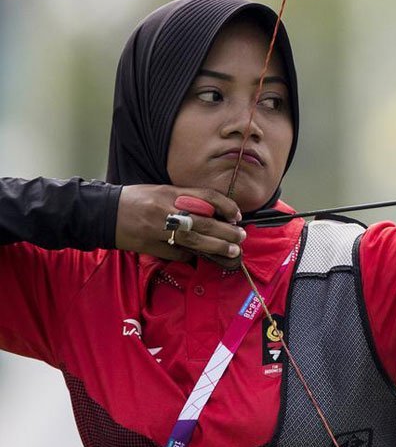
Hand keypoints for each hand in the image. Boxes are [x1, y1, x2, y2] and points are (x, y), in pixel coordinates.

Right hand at [115, 185, 244, 266]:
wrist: (103, 213)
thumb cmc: (136, 200)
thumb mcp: (162, 191)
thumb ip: (187, 200)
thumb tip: (215, 214)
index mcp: (170, 192)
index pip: (207, 197)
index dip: (226, 206)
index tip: (237, 215)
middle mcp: (166, 209)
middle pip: (204, 222)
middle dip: (226, 232)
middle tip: (241, 237)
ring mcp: (157, 229)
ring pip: (194, 240)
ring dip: (216, 247)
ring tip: (232, 250)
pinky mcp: (150, 245)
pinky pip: (177, 252)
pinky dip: (190, 254)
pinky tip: (199, 255)